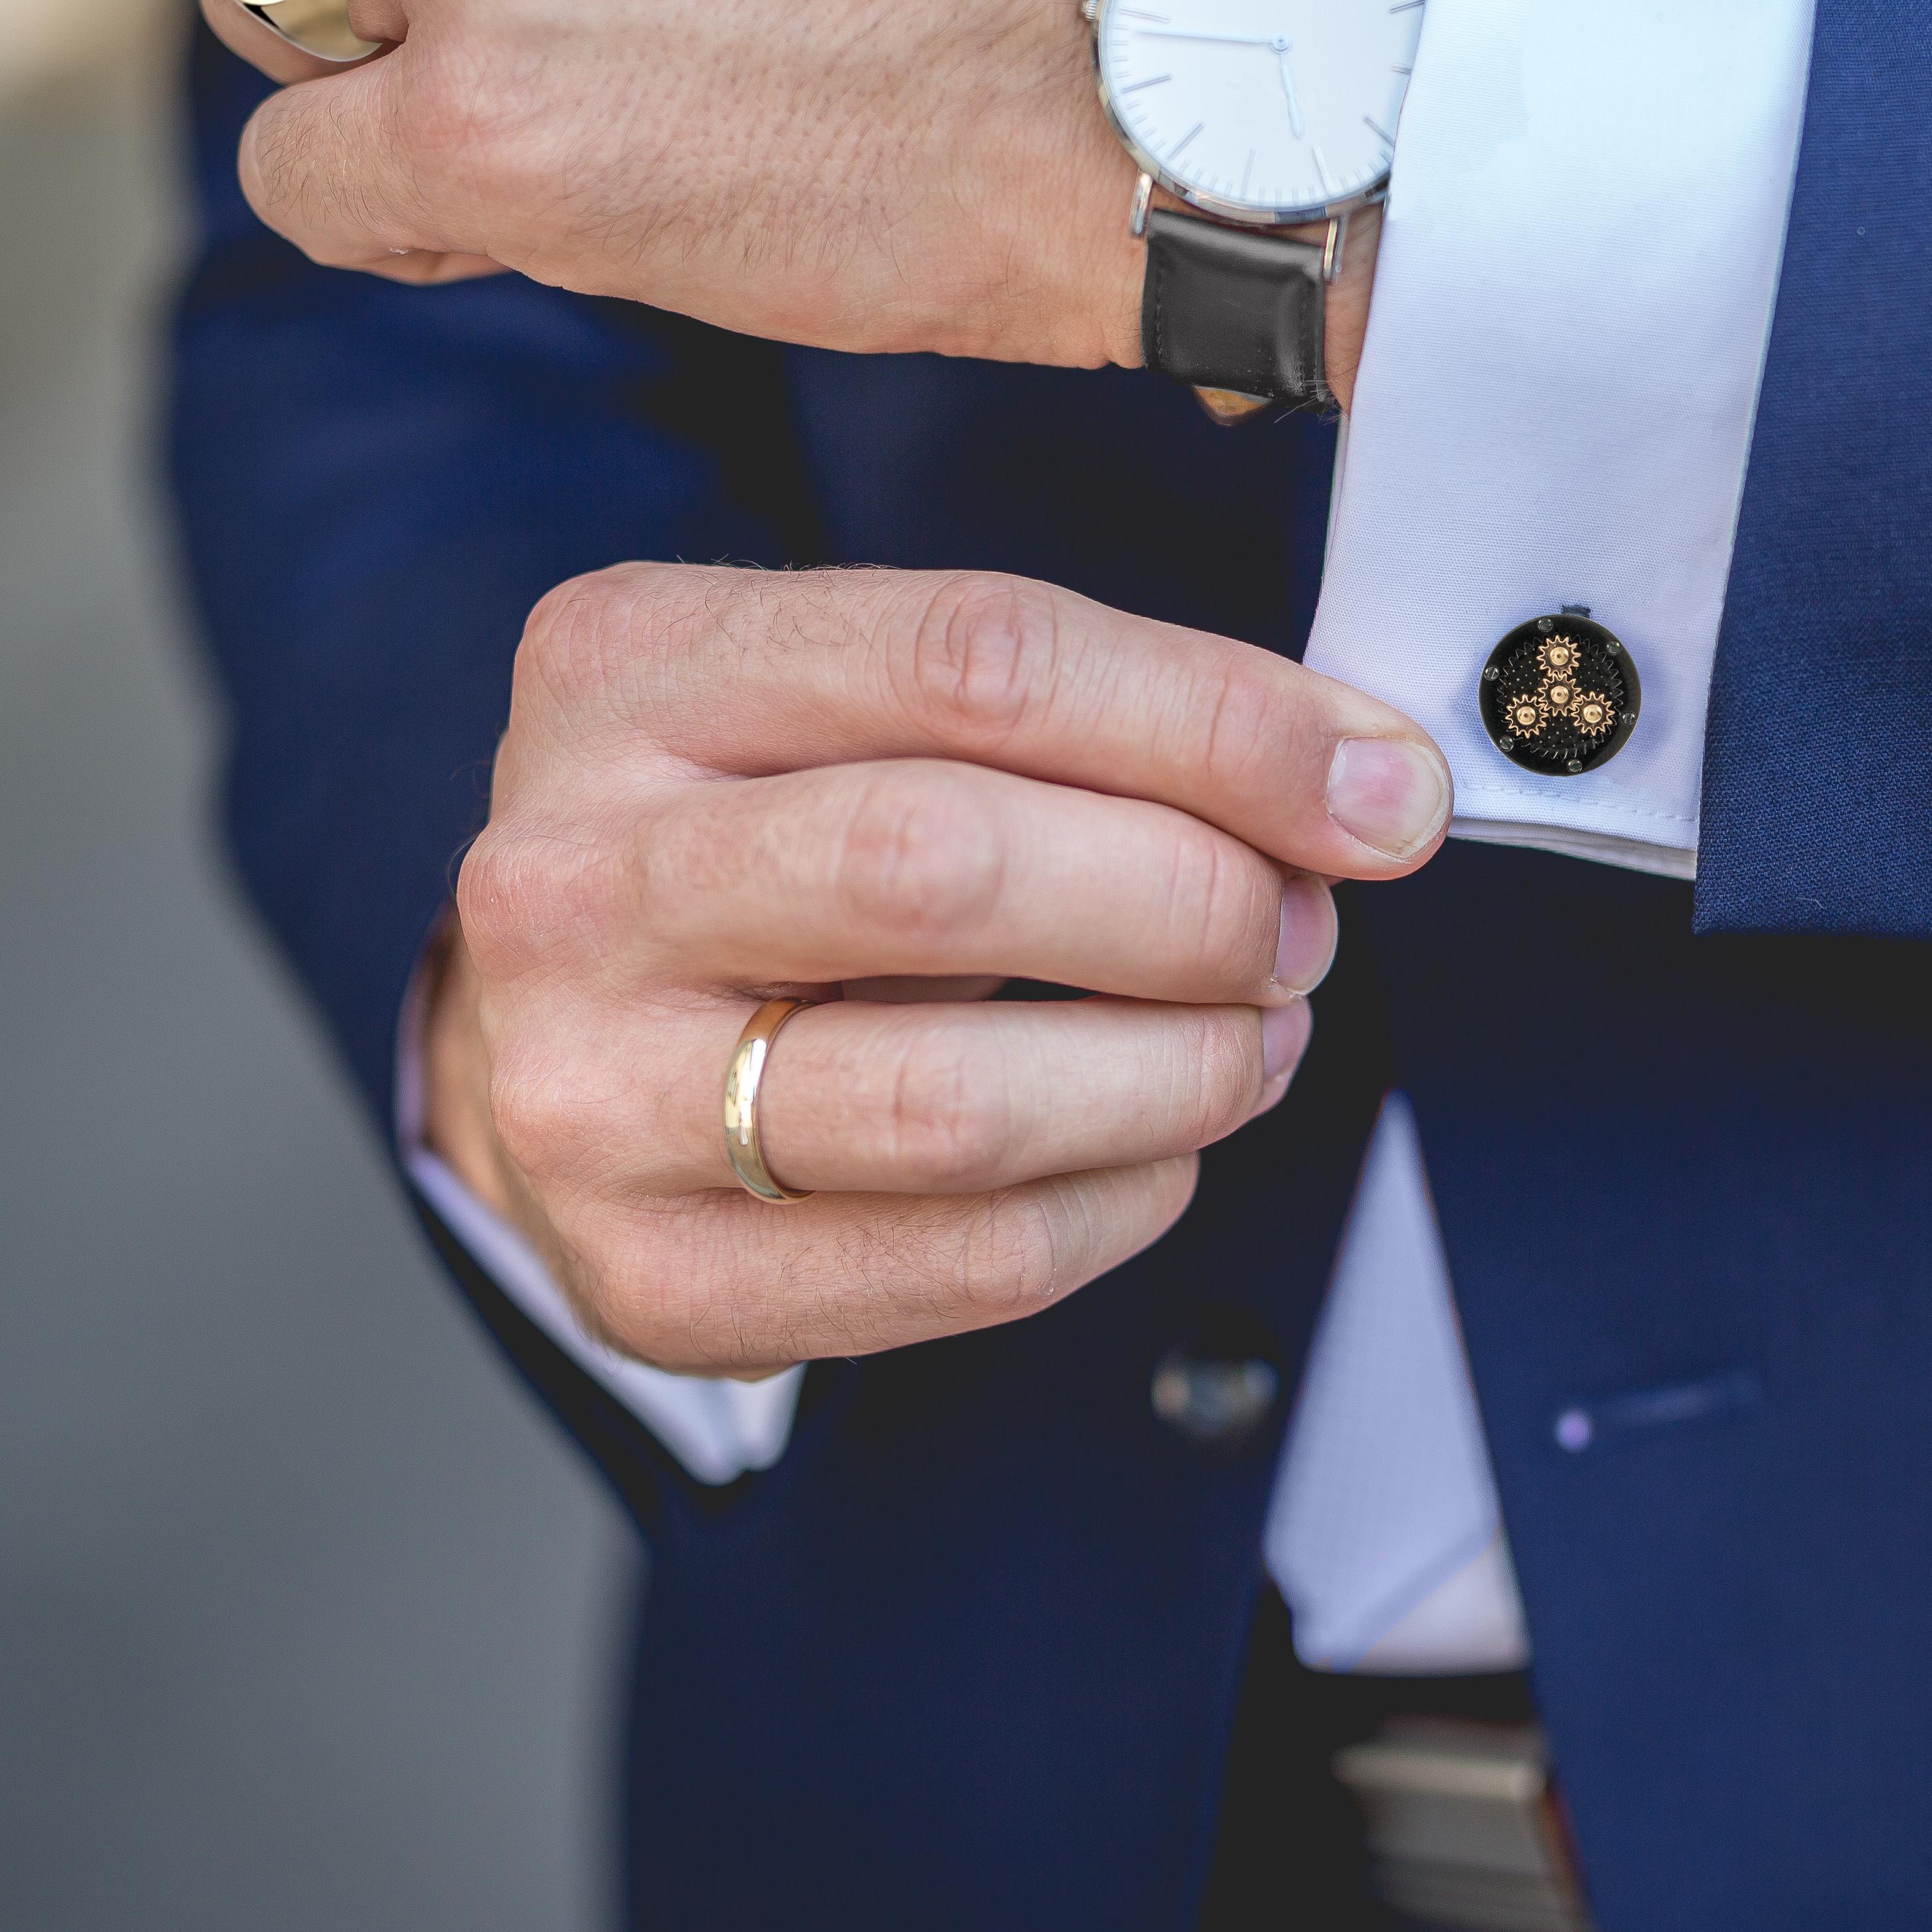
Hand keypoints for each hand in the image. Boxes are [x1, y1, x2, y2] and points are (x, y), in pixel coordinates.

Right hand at [420, 563, 1451, 1377]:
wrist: (554, 1027)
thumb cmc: (768, 832)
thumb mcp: (872, 699)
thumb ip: (1096, 708)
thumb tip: (1368, 787)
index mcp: (636, 665)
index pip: (977, 658)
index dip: (1219, 726)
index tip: (1377, 790)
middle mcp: (569, 872)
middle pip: (943, 867)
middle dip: (1192, 903)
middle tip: (1298, 928)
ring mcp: (584, 1086)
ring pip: (956, 1099)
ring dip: (1179, 1072)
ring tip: (1255, 1037)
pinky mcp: (648, 1273)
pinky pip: (963, 1257)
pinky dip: (1122, 1202)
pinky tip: (1159, 1146)